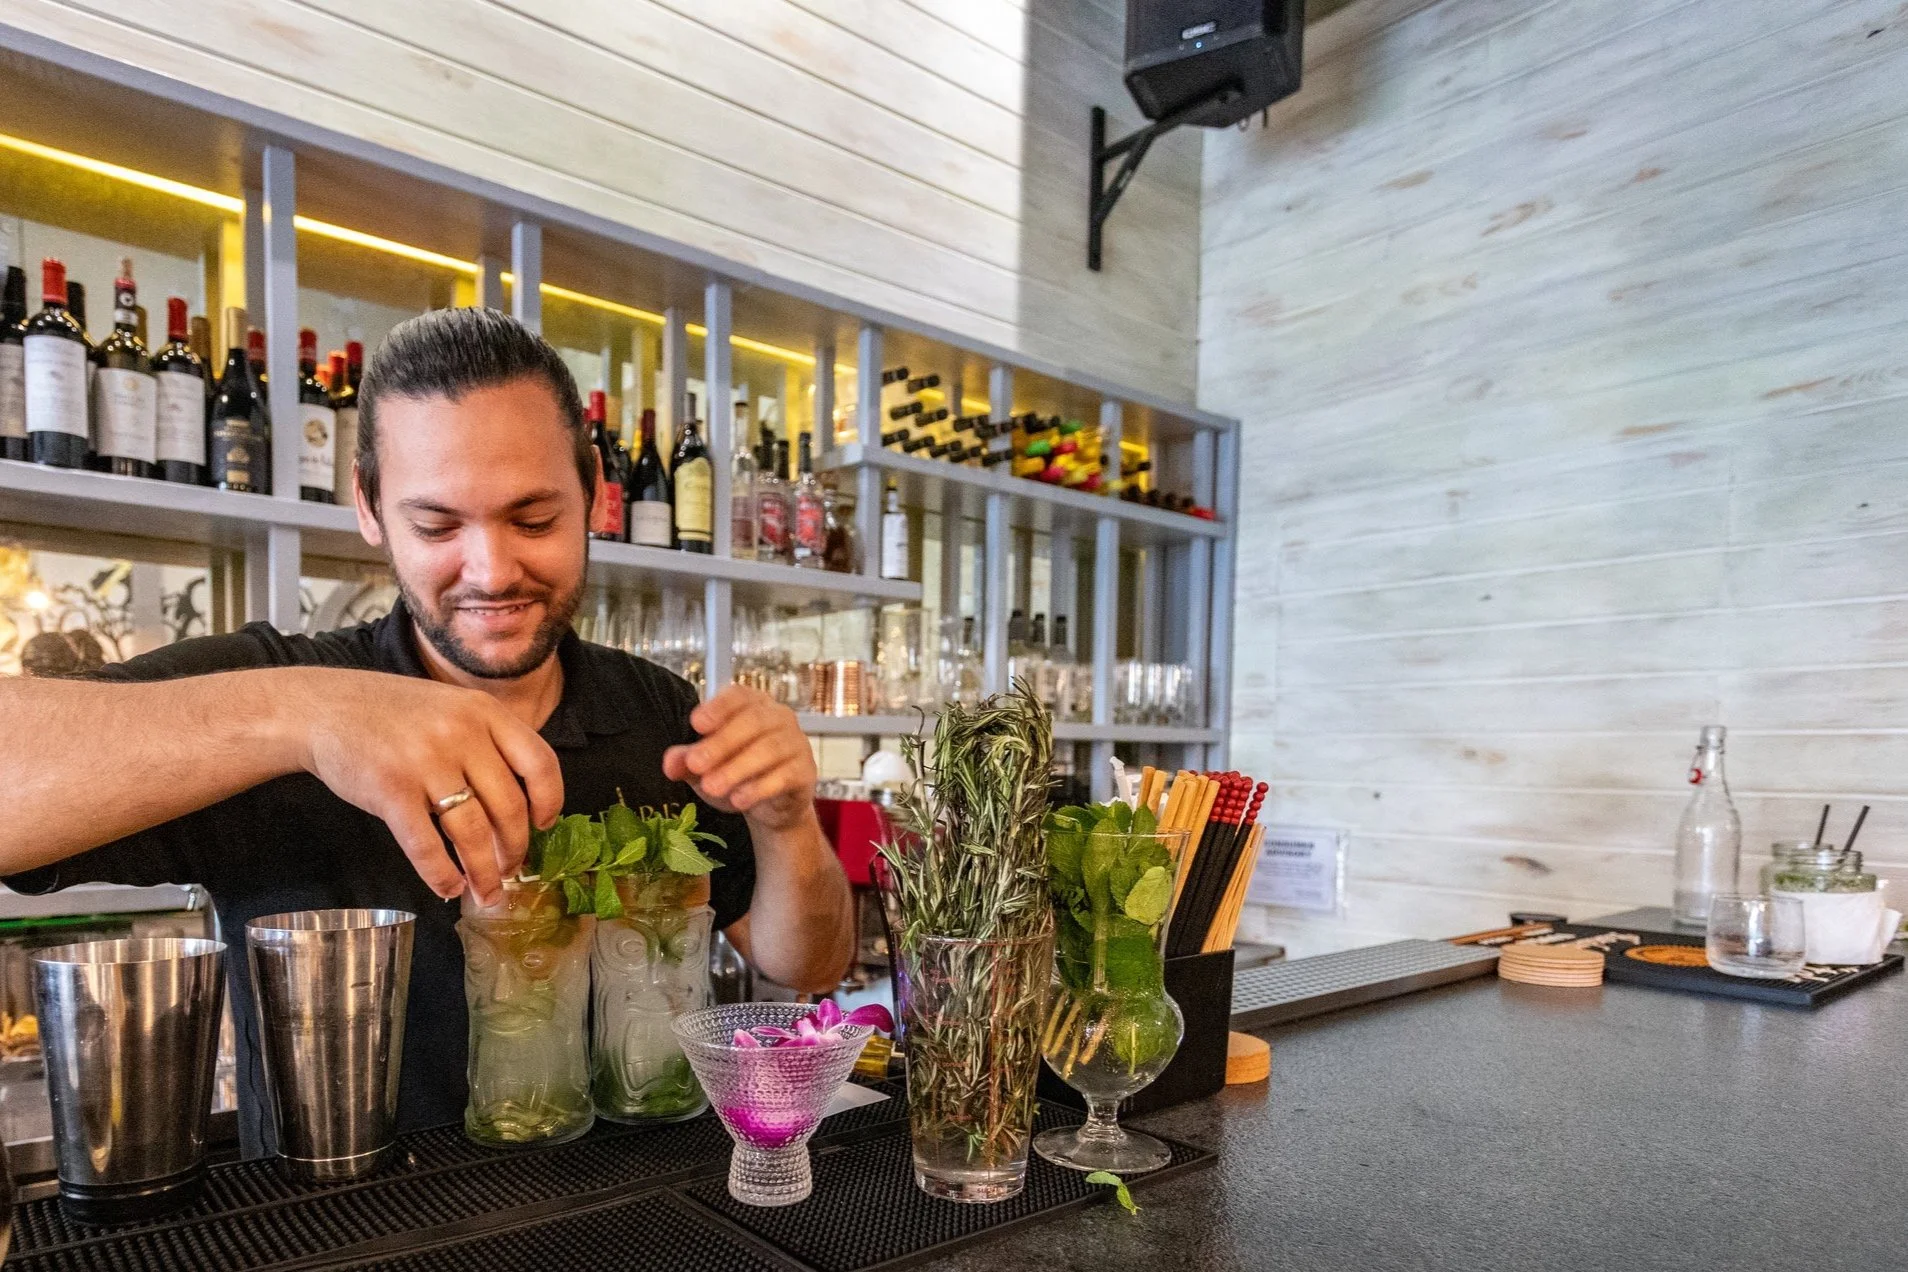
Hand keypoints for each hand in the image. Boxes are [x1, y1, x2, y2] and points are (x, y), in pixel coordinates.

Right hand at [294, 668, 563, 903]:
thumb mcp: (452, 708)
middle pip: (508, 807)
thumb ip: (487, 741)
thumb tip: (522, 804)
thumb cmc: (393, 714)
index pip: (539, 762)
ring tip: (487, 892)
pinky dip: (442, 875)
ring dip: (484, 872)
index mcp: (485, 712)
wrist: (325, 708)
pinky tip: (448, 888)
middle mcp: (462, 734)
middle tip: (512, 869)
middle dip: (514, 849)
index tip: (544, 825)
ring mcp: (426, 762)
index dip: (550, 801)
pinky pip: (427, 846)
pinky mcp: (391, 790)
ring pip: (472, 833)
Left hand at [662, 686, 816, 831]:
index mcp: (753, 704)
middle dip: (721, 743)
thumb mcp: (706, 768)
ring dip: (737, 768)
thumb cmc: (738, 774)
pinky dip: (760, 788)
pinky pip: (785, 775)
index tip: (696, 724)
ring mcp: (796, 742)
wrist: (773, 806)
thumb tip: (669, 763)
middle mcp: (779, 716)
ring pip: (769, 749)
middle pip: (753, 721)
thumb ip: (687, 762)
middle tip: (695, 764)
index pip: (738, 696)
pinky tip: (739, 800)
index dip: (718, 707)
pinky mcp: (805, 771)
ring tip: (712, 787)